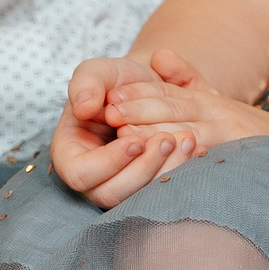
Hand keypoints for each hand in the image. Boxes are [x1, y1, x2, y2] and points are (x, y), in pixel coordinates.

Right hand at [51, 53, 207, 208]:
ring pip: (141, 197)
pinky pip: (163, 190)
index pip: (81, 174)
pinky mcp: (147, 185)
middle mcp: (94, 178)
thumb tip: (83, 107)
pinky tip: (197, 149)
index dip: (108, 162)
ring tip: (187, 139)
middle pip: (113, 193)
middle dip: (143, 169)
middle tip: (167, 138)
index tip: (134, 140)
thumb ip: (85, 84)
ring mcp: (122, 185)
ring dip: (166, 170)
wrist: (144, 87)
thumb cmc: (113, 81)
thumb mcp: (96, 72)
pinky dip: (182, 171)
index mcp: (71, 155)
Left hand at [104, 53, 268, 156]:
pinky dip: (183, 165)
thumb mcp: (215, 96)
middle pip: (174, 109)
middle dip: (140, 111)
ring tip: (127, 139)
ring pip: (187, 135)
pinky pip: (205, 164)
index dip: (139, 92)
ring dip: (156, 136)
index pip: (169, 92)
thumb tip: (158, 55)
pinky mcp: (237, 160)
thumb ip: (185, 77)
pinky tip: (162, 169)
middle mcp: (217, 115)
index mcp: (206, 100)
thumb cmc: (245, 128)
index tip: (111, 95)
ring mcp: (228, 138)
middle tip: (110, 114)